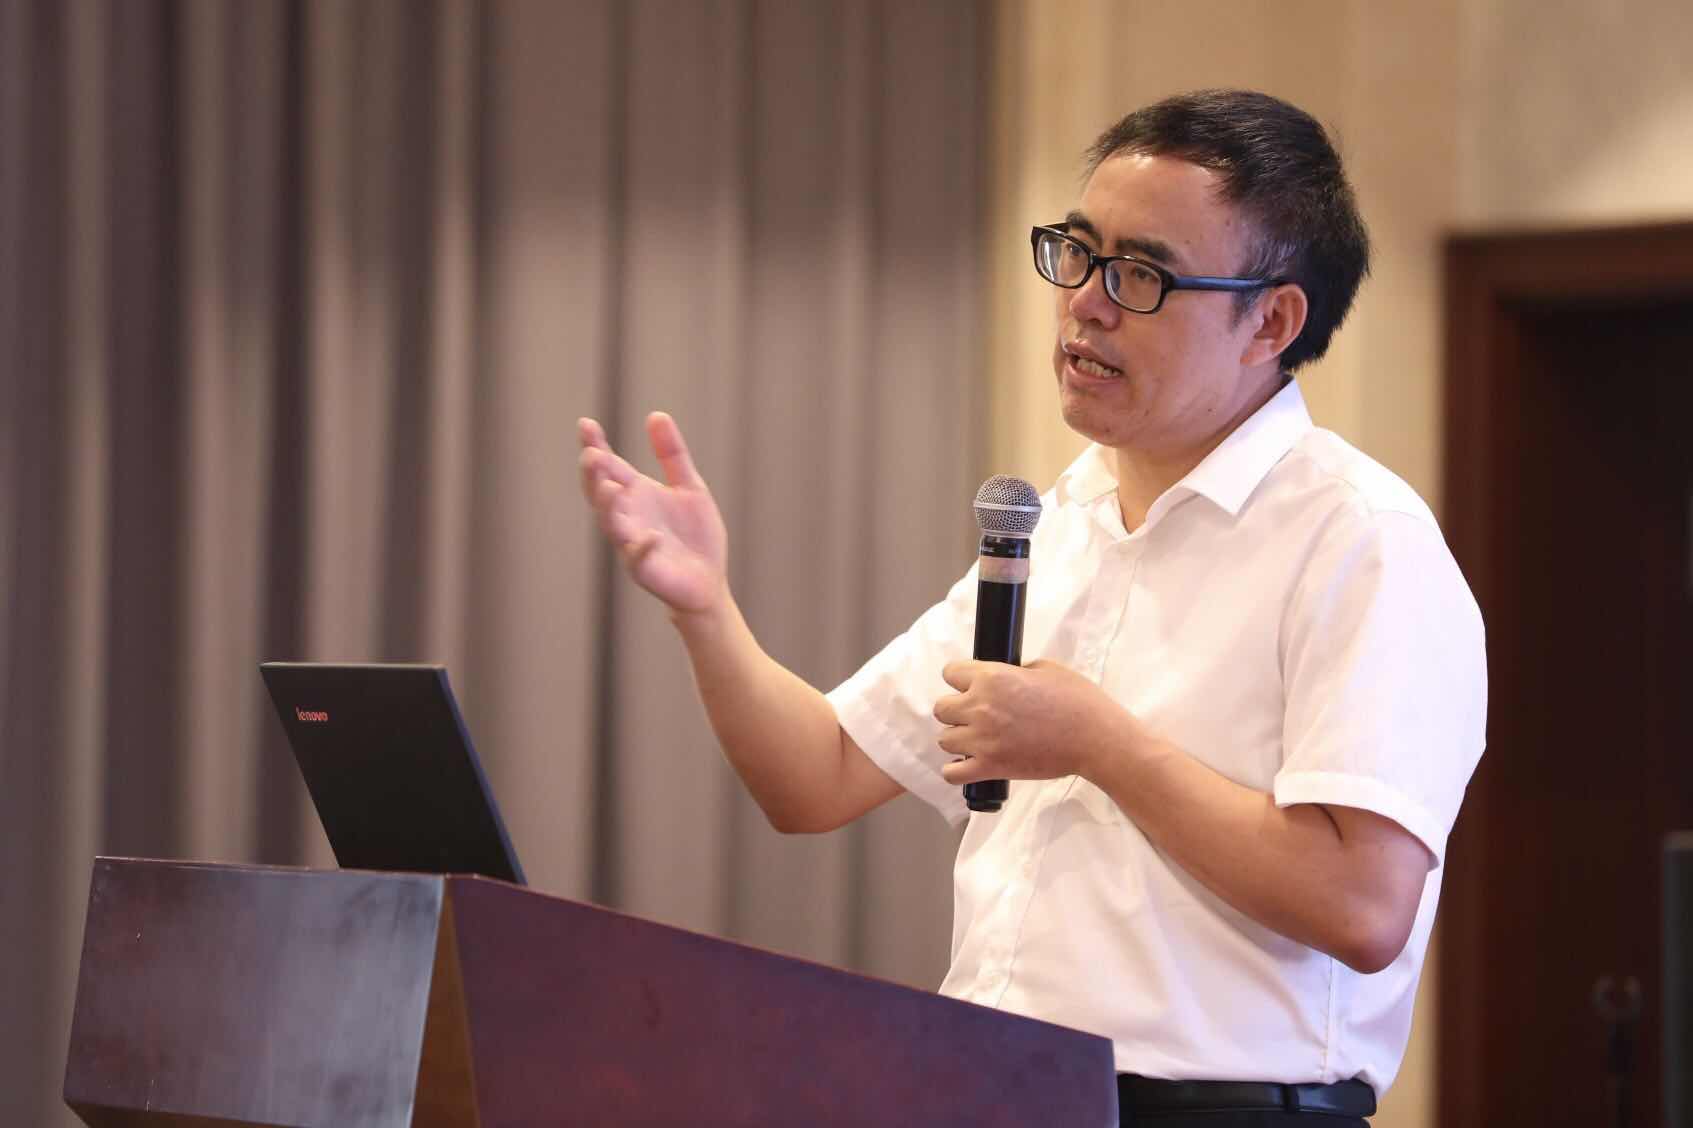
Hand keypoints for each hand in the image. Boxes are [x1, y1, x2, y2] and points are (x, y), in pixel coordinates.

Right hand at [578, 412, 728, 615]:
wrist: (709, 579)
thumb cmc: (695, 534)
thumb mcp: (689, 486)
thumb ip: (672, 454)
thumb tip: (656, 415)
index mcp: (635, 494)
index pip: (609, 467)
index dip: (595, 446)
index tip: (585, 424)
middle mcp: (627, 517)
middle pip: (601, 493)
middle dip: (594, 476)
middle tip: (592, 455)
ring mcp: (633, 544)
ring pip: (612, 525)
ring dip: (608, 508)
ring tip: (609, 487)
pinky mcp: (647, 570)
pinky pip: (640, 559)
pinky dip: (642, 548)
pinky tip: (651, 537)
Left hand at [933, 659, 1139, 784]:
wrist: (1094, 738)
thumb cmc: (1077, 700)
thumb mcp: (1046, 668)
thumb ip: (1016, 671)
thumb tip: (1005, 676)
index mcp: (992, 678)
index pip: (950, 672)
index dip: (960, 679)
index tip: (970, 686)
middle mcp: (980, 707)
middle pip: (941, 708)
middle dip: (956, 710)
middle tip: (976, 715)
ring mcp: (982, 740)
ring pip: (944, 740)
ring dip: (958, 739)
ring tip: (977, 740)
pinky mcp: (990, 767)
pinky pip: (952, 773)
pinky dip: (956, 770)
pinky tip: (970, 764)